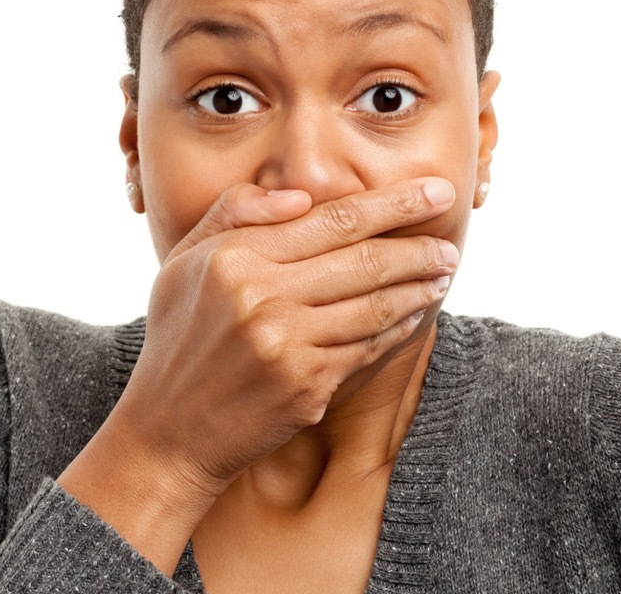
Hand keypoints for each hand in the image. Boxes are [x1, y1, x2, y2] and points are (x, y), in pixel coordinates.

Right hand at [59, 177, 458, 571]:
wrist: (170, 430)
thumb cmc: (180, 336)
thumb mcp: (187, 261)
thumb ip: (235, 212)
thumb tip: (300, 194)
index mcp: (236, 258)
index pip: (334, 219)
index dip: (395, 203)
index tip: (436, 191)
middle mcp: (262, 299)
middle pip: (366, 261)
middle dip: (420, 247)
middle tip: (451, 240)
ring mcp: (287, 346)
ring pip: (376, 306)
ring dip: (419, 287)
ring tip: (443, 273)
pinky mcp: (307, 387)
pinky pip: (368, 348)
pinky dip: (398, 328)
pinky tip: (414, 314)